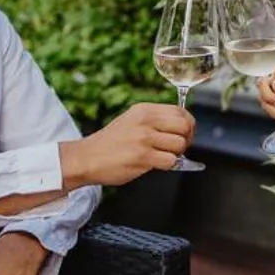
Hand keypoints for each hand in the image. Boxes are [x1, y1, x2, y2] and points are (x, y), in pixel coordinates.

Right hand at [65, 102, 192, 185]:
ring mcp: (144, 138)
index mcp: (144, 110)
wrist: (86, 158)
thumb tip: (183, 128)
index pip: (180, 111)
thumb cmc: (110, 144)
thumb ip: (155, 122)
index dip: (188, 125)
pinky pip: (170, 161)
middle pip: (185, 126)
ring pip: (180, 144)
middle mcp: (145, 121)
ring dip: (176, 154)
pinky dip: (167, 165)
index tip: (184, 134)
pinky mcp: (142, 156)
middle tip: (177, 148)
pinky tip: (154, 164)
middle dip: (186, 139)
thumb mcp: (132, 121)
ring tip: (162, 156)